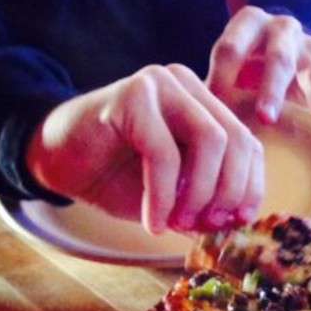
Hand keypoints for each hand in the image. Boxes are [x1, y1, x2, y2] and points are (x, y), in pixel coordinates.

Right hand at [25, 63, 264, 233]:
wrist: (60, 163)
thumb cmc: (119, 179)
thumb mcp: (178, 197)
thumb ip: (210, 203)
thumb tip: (241, 221)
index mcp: (205, 105)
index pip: (249, 144)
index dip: (250, 187)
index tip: (237, 222)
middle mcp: (187, 86)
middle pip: (236, 140)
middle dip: (227, 193)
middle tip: (203, 227)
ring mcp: (160, 83)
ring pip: (210, 140)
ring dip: (199, 193)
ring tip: (178, 224)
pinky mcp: (131, 94)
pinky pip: (164, 152)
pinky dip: (163, 195)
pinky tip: (153, 222)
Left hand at [208, 5, 310, 124]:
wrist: (289, 56)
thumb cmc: (251, 66)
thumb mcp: (234, 67)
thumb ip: (218, 86)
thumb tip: (199, 122)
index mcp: (249, 21)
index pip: (232, 49)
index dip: (223, 82)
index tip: (217, 116)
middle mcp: (280, 27)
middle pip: (274, 57)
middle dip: (270, 90)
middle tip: (265, 119)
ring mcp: (305, 45)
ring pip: (301, 70)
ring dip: (297, 99)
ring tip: (296, 124)